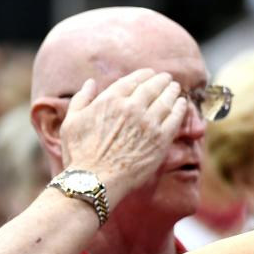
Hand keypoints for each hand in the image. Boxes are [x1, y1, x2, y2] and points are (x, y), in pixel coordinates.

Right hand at [59, 69, 187, 207]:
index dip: (143, 75)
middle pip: (152, 88)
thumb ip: (81, 99)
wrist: (95, 180)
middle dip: (161, 80)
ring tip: (176, 88)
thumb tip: (90, 82)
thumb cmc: (80, 153)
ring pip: (165, 100)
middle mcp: (131, 107)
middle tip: (167, 78)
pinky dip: (180, 108)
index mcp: (110, 100)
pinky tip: (182, 104)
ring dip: (172, 91)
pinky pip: (175, 118)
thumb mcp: (71, 121)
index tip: (150, 73)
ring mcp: (148, 123)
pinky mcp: (161, 139)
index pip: (132, 81)